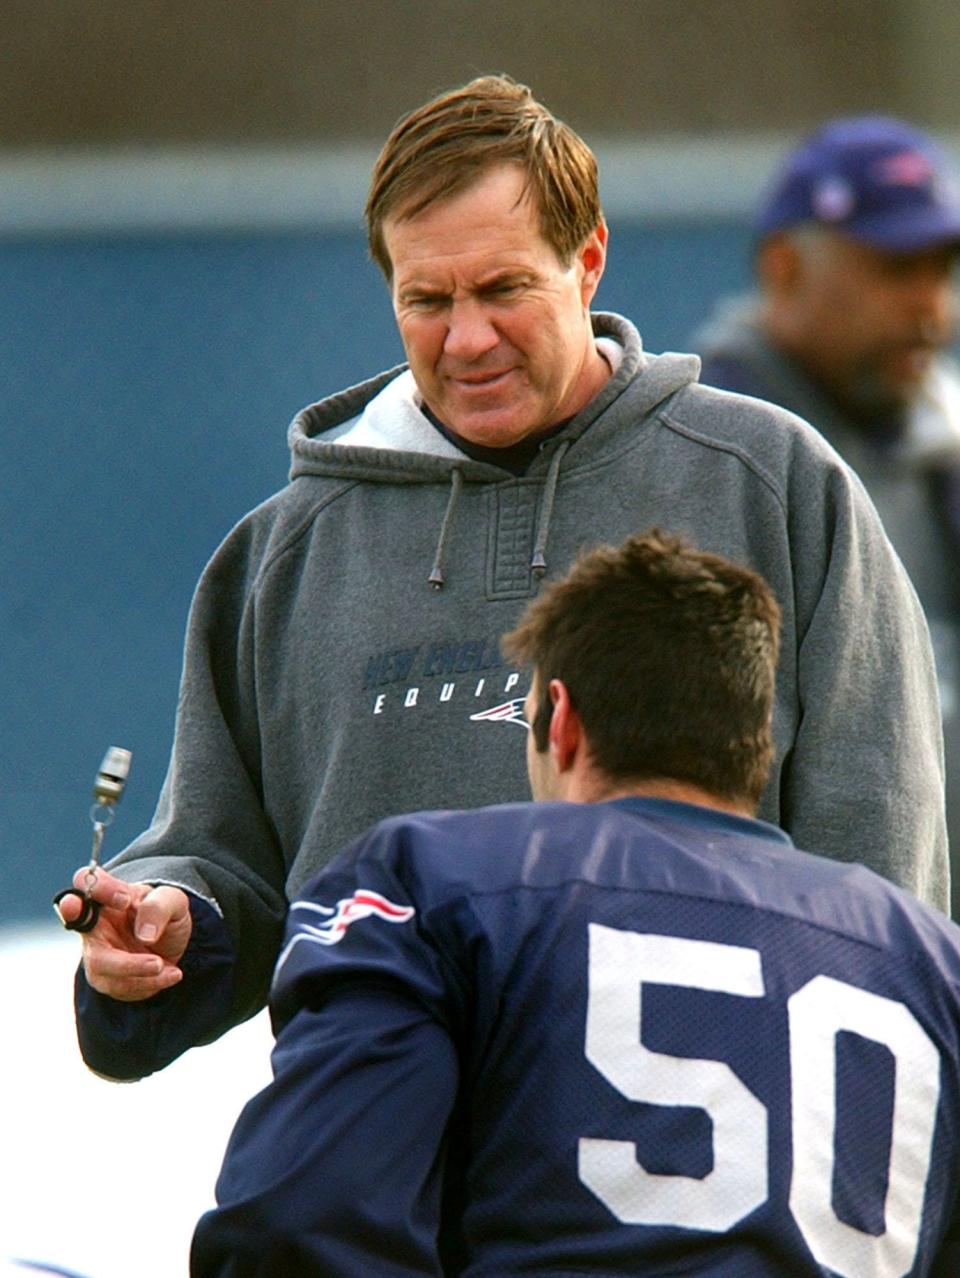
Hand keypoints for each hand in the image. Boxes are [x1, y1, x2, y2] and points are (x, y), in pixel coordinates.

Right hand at [55, 867, 191, 1000]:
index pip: (86, 881)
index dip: (100, 890)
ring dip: (139, 972)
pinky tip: (170, 974)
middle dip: (115, 949)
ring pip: (102, 968)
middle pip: (86, 937)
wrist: (169, 942)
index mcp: (107, 895)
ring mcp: (96, 952)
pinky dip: (148, 984)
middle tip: (156, 963)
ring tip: (168, 968)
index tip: (125, 900)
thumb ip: (158, 907)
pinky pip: (119, 986)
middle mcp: (94, 923)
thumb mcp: (172, 901)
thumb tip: (145, 933)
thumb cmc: (162, 913)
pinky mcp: (105, 977)